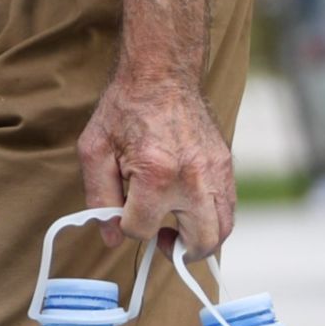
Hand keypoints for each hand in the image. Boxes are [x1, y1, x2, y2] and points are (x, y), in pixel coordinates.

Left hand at [81, 66, 234, 266]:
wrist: (161, 74)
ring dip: (200, 240)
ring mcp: (216, 172)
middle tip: (162, 239)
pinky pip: (229, 208)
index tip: (123, 213)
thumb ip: (99, 198)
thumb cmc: (125, 110)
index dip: (127, 227)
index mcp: (156, 174)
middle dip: (177, 250)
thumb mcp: (95, 151)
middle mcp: (193, 178)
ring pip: (223, 230)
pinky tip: (190, 210)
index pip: (142, 229)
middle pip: (199, 242)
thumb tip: (111, 235)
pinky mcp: (226, 165)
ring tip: (179, 230)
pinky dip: (213, 220)